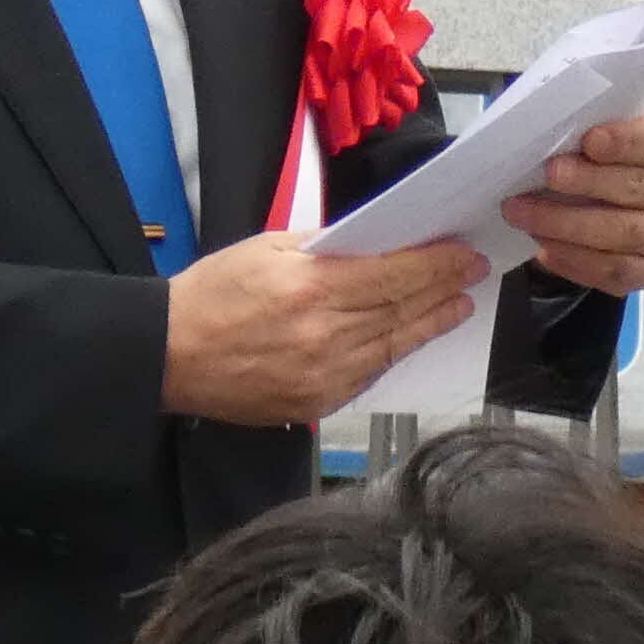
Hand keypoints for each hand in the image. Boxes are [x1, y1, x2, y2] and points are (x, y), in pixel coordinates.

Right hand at [159, 231, 485, 425]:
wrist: (169, 355)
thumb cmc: (211, 295)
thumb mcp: (265, 247)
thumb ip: (324, 245)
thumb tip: (374, 241)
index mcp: (311, 289)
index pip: (394, 275)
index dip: (435, 265)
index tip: (463, 254)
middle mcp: (325, 335)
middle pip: (401, 309)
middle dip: (443, 289)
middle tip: (474, 273)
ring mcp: (325, 374)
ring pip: (394, 345)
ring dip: (431, 323)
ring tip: (457, 306)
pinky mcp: (318, 402)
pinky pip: (370, 374)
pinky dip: (395, 351)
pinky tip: (412, 336)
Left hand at [504, 113, 643, 298]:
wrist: (621, 210)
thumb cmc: (608, 166)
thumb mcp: (606, 138)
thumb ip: (591, 134)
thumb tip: (549, 138)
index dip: (624, 141)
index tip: (589, 140)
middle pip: (637, 187)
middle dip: (588, 182)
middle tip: (549, 175)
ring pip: (622, 232)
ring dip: (567, 224)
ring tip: (525, 214)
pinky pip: (613, 269)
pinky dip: (574, 260)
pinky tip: (545, 247)